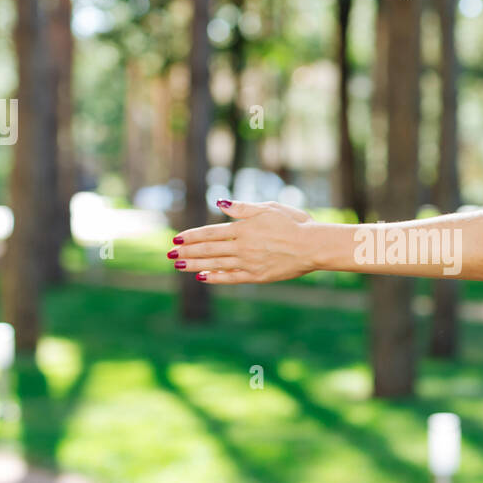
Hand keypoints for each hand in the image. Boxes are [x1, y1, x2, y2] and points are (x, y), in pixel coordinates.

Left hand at [168, 199, 315, 282]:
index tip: (176, 239)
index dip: (192, 236)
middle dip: (187, 252)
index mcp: (244, 228)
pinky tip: (202, 277)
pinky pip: (231, 278)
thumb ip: (242, 208)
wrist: (313, 246)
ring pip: (216, 264)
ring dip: (195, 265)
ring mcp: (249, 263)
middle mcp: (243, 246)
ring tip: (178, 266)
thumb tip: (219, 204)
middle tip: (169, 255)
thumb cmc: (294, 223)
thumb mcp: (268, 208)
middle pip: (208, 250)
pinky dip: (216, 277)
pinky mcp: (257, 276)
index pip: (210, 233)